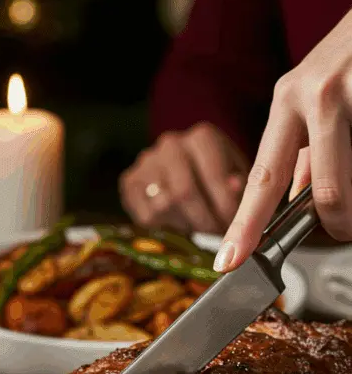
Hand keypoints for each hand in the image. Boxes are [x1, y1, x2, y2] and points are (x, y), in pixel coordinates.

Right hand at [119, 123, 248, 233]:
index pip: (212, 177)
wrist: (189, 171)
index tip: (234, 227)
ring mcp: (147, 161)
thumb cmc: (220, 178)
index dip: (224, 208)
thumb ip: (243, 185)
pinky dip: (167, 225)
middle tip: (218, 235)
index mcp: (203, 137)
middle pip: (184, 193)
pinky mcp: (130, 181)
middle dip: (204, 221)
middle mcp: (171, 144)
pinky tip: (180, 221)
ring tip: (201, 226)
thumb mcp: (238, 180)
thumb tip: (235, 187)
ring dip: (187, 224)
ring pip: (164, 205)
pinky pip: (146, 215)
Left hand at [214, 8, 351, 272]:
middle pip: (328, 191)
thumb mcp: (321, 90)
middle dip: (340, 223)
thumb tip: (296, 196)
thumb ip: (306, 145)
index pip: (263, 176)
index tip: (228, 260)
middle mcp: (319, 94)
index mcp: (290, 98)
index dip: (245, 225)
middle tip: (343, 229)